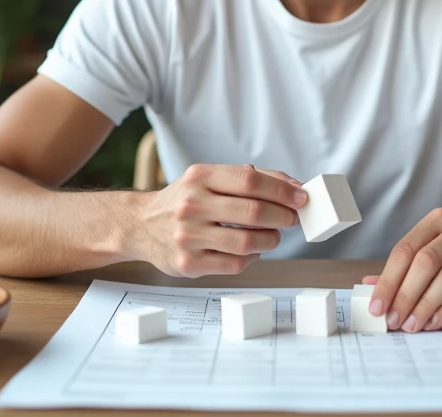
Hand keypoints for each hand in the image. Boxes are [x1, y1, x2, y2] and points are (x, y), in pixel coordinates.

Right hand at [137, 163, 306, 277]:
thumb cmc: (183, 200)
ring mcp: (188, 236)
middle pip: (253, 212)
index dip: (282, 189)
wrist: (140, 225)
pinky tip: (251, 250)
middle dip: (283, 216)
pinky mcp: (188, 264)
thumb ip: (248, 178)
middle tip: (292, 218)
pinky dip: (252, 258)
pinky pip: (235, 264)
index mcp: (199, 177)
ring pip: (247, 242)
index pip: (250, 180)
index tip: (301, 197)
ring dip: (270, 239)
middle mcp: (191, 205)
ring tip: (272, 235)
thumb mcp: (208, 178)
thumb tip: (293, 186)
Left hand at [361, 208, 441, 331]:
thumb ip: (409, 269)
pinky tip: (437, 322)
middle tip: (392, 321)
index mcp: (439, 220)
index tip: (376, 307)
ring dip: (426, 305)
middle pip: (424, 262)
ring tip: (413, 326)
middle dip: (405, 295)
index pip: (405, 249)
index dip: (388, 280)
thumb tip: (369, 285)